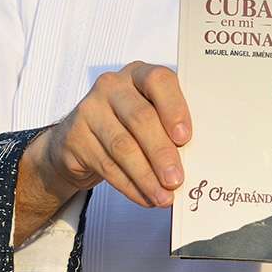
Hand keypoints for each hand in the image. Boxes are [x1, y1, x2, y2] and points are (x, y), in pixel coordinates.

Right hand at [40, 62, 190, 207]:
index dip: (174, 108)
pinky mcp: (75, 137)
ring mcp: (90, 109)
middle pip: (141, 119)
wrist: (81, 137)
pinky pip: (107, 165)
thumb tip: (195, 157)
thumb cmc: (128, 123)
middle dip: (161, 153)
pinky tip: (144, 197)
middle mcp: (112, 86)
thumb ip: (170, 126)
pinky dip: (130, 186)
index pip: (158, 80)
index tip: (185, 138)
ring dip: (146, 177)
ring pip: (123, 147)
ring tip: (163, 196)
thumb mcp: (150, 113)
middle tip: (176, 179)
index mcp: (139, 74)